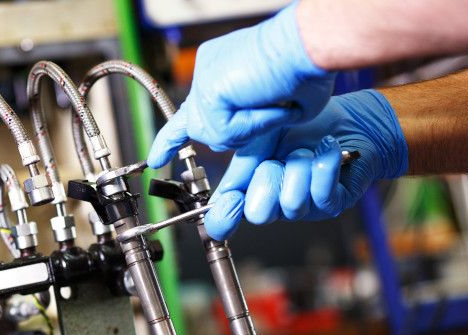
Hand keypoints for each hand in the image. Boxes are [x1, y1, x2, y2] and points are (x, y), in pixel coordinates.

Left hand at [148, 1, 335, 168]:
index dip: (171, 138)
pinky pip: (226, 132)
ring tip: (272, 99)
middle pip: (202, 129)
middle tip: (265, 106)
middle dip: (235, 132)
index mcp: (219, 71)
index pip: (188, 110)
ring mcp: (204, 77)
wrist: (310, 44)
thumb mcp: (274, 106)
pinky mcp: (208, 90)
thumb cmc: (305, 69)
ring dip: (250, 128)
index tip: (157, 157)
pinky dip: (253, 124)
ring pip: (214, 136)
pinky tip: (267, 100)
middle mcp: (206, 70)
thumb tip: (236, 139)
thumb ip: (248, 123)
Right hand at [204, 90, 409, 239]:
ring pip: (292, 204)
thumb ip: (238, 170)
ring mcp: (303, 206)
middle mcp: (274, 202)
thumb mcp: (259, 142)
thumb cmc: (302, 127)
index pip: (225, 220)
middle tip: (279, 159)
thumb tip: (217, 200)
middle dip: (269, 179)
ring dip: (300, 167)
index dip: (224, 217)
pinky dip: (324, 165)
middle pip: (259, 214)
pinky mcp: (332, 203)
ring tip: (307, 150)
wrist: (345, 118)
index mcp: (249, 189)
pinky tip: (326, 148)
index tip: (230, 201)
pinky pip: (321, 195)